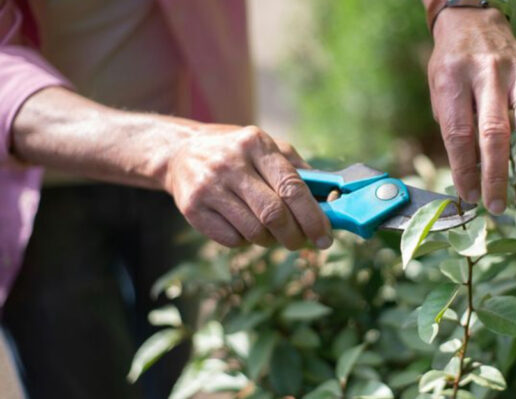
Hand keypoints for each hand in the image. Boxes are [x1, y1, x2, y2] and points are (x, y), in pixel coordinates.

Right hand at [164, 125, 332, 249]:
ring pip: (254, 231)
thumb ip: (300, 171)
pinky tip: (244, 226)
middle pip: (274, 214)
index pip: (292, 187)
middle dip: (294, 236)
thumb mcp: (268, 148)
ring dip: (270, 240)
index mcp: (256, 144)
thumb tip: (333, 201)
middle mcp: (231, 164)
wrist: (181, 152)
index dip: (313, 217)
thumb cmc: (238, 154)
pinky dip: (245, 241)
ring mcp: (209, 187)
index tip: (325, 237)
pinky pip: (232, 240)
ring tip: (271, 232)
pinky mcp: (192, 209)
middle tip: (302, 243)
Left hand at [427, 8, 515, 212]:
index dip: (464, 168)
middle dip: (495, 173)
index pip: (459, 132)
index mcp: (454, 78)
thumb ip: (453, 125)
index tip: (468, 195)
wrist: (470, 21)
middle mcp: (488, 74)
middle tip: (496, 205)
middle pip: (493, 130)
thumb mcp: (439, 90)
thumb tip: (469, 172)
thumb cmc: (451, 65)